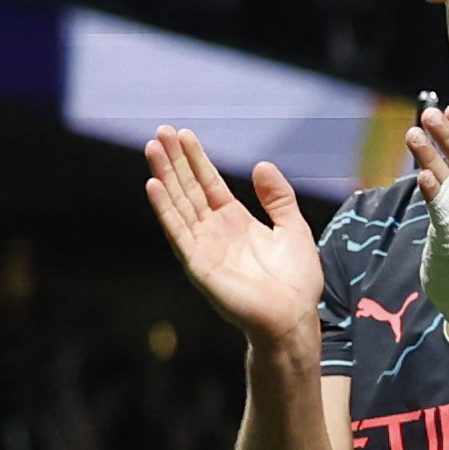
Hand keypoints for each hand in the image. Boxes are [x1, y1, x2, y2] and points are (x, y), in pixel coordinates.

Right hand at [140, 128, 321, 348]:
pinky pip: (178, 232)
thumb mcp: (292, 228)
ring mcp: (203, 247)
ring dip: (164, 177)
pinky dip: (165, 209)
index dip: (196, 159)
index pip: (208, 184)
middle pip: (189, 189)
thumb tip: (262, 164)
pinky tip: (153, 186)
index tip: (182, 134)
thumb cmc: (295, 281)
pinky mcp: (198, 265)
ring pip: (179, 205)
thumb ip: (278, 197)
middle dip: (175, 161)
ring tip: (152, 149)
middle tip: (160, 132)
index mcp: (235, 222)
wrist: (293, 318)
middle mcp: (214, 232)